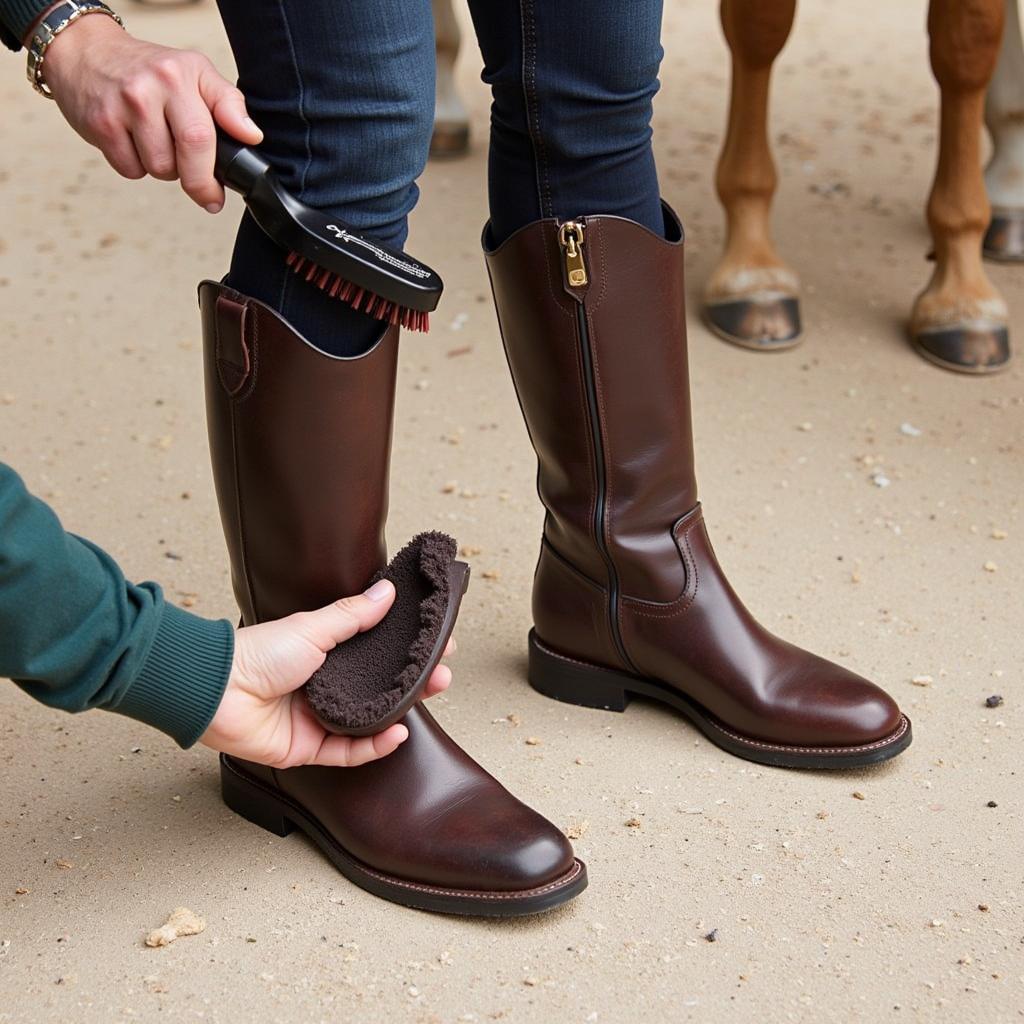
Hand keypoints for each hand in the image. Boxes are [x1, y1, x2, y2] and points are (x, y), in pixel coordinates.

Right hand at [39, 14, 262, 209]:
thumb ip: (227, 103)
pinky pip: (130, 170)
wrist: (85, 51)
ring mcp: (123, 105)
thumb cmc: (148, 69)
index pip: (205, 135)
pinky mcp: (99, 123)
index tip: (218, 193)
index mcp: (182, 74)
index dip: (214, 174)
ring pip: (159, 169)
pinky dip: (136, 166)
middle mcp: (152, 87)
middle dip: (197, 183)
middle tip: (200, 188)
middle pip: (185, 159)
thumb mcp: (194, 72)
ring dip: (164, 169)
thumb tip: (252, 135)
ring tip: (157, 142)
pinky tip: (132, 141)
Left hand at [200, 580, 453, 768]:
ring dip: (401, 711)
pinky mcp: (309, 748)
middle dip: (414, 682)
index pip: (377, 652)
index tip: (435, 642)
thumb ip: (352, 615)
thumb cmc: (257, 653)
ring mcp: (319, 718)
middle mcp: (326, 686)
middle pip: (380, 688)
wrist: (217, 690)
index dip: (405, 649)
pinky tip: (398, 733)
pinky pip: (350, 751)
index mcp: (326, 654)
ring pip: (371, 720)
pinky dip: (375, 746)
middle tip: (442, 674)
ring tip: (429, 695)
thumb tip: (387, 590)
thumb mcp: (312, 628)